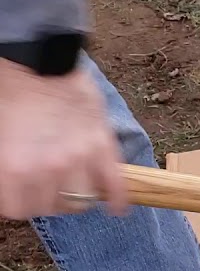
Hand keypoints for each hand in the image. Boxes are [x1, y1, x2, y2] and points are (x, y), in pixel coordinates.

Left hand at [0, 60, 126, 217]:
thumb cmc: (11, 94)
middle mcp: (48, 168)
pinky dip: (118, 198)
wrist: (36, 61)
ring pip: (83, 199)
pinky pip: (116, 182)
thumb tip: (14, 183)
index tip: (22, 196)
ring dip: (78, 197)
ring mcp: (79, 158)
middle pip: (52, 207)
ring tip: (74, 188)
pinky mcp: (102, 146)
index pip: (19, 209)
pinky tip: (117, 207)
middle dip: (48, 199)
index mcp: (15, 167)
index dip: (20, 203)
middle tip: (46, 187)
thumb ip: (7, 166)